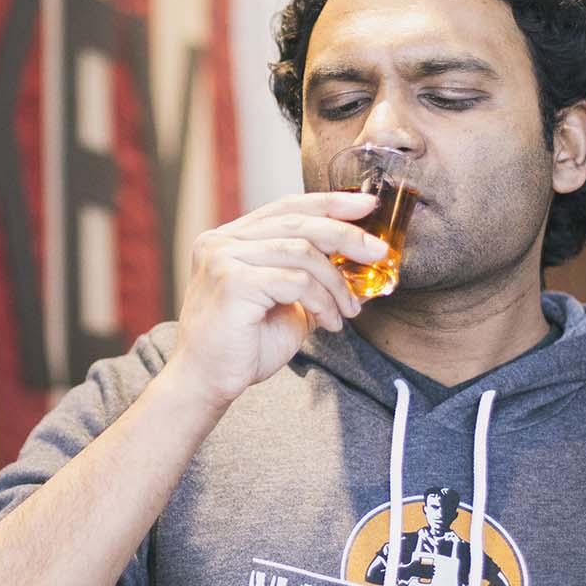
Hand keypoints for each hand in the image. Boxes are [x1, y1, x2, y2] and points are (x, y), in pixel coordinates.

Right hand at [165, 191, 389, 410]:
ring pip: (301, 251)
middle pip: (297, 222)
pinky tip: (328, 322)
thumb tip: (359, 260)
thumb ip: (311, 277)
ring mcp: (222, 259)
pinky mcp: (232, 283)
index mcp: (229, 239)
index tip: (366, 205)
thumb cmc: (243, 346)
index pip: (285, 207)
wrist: (207, 383)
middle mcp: (220, 242)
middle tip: (378, 253)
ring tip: (347, 310)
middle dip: (345, 235)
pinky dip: (321, 301)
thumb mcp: (286, 303)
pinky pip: (294, 280)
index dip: (328, 202)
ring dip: (335, 283)